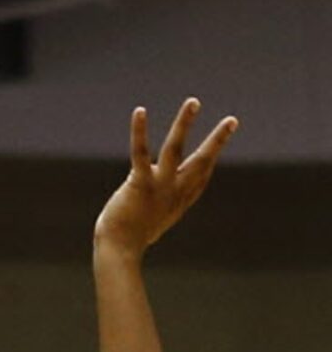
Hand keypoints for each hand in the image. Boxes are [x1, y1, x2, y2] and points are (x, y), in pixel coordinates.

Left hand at [94, 98, 237, 257]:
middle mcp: (175, 191)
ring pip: (176, 149)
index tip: (220, 142)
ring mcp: (160, 186)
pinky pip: (141, 152)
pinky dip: (139, 131)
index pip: (201, 177)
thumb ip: (157, 212)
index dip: (211, 160)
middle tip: (232, 120)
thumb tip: (155, 214)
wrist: (120, 249)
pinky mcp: (140, 183)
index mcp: (179, 201)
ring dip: (185, 123)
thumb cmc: (130, 239)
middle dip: (218, 140)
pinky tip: (140, 111)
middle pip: (202, 161)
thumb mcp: (151, 224)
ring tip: (193, 102)